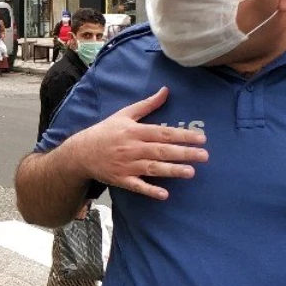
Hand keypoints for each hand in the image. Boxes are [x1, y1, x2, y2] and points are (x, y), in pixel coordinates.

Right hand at [67, 87, 207, 199]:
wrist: (81, 152)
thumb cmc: (105, 132)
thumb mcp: (124, 114)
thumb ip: (147, 105)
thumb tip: (166, 91)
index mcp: (134, 131)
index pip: (163, 133)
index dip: (182, 135)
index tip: (201, 138)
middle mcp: (132, 148)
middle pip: (161, 150)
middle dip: (183, 153)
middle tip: (204, 156)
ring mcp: (127, 165)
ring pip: (152, 168)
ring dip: (171, 170)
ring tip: (191, 172)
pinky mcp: (121, 179)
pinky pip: (137, 186)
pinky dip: (150, 190)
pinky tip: (164, 194)